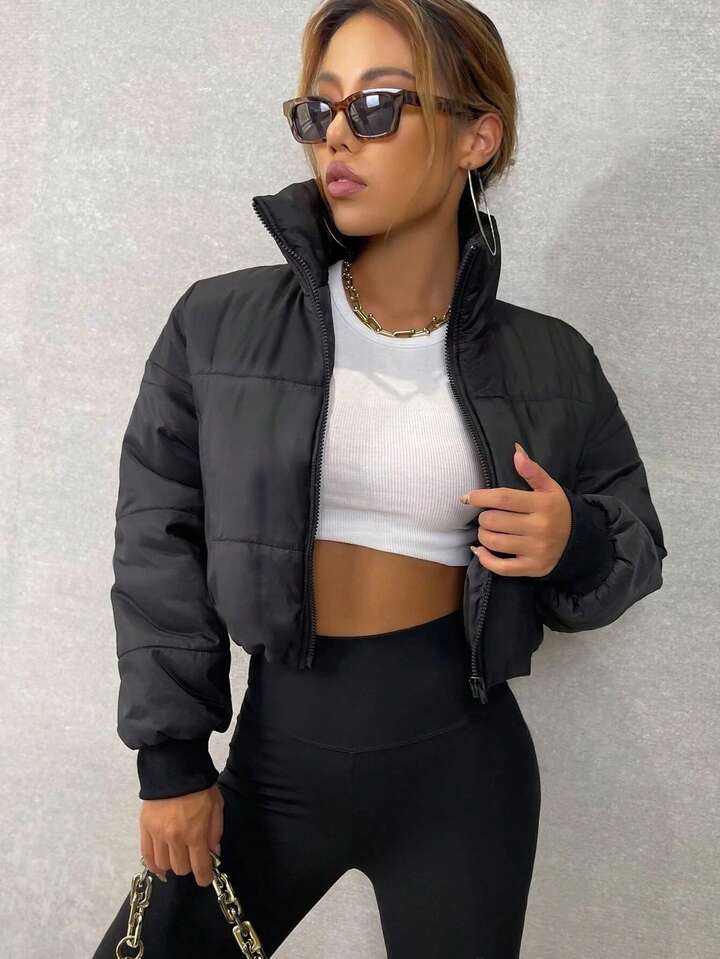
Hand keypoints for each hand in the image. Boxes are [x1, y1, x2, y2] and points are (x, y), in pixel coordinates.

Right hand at [139, 782, 224, 886]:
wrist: (174, 767)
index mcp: (195, 833)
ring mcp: (157, 835)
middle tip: (193, 857)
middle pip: (181, 868)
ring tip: (177, 856)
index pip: (199, 867)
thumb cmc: (200, 786)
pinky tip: (160, 866)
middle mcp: (175, 838)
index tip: (205, 878)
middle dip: (189, 866)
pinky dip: (154, 865)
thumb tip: (213, 853)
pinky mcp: (144, 829)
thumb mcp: (216, 806)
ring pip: (163, 865)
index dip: (204, 877)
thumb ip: (215, 832)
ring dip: (172, 864)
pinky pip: (146, 856)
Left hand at [460, 442, 570, 576]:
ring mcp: (536, 550)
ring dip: (483, 535)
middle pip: (494, 521)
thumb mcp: (550, 488)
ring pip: (494, 542)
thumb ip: (532, 471)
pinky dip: (485, 559)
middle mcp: (539, 528)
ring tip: (488, 530)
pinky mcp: (533, 568)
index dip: (480, 497)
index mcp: (542, 504)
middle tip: (487, 516)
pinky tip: (481, 550)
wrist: (580, 541)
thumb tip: (516, 451)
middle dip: (484, 517)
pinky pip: (501, 568)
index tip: (467, 497)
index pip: (503, 498)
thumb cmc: (558, 510)